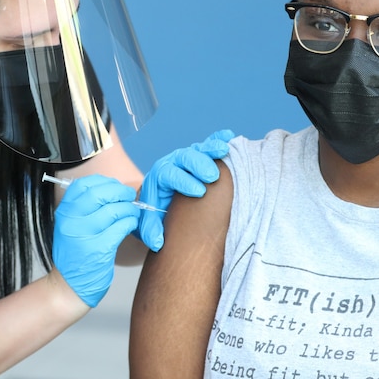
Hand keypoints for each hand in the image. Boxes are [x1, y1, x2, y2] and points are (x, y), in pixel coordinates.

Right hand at [52, 175, 139, 306]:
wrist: (68, 287)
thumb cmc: (76, 254)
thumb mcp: (72, 226)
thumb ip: (86, 207)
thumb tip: (115, 188)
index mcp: (64, 212)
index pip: (83, 184)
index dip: (104, 182)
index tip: (115, 187)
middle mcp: (70, 221)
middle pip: (100, 194)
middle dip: (121, 192)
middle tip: (130, 196)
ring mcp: (83, 235)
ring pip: (114, 210)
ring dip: (129, 209)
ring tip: (132, 213)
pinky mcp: (99, 250)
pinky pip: (121, 227)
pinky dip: (130, 223)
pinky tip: (131, 225)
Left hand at [136, 129, 234, 250]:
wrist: (159, 198)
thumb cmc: (156, 209)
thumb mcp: (149, 221)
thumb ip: (151, 231)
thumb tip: (157, 242)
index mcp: (160, 176)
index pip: (169, 174)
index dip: (183, 181)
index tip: (198, 192)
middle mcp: (173, 163)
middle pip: (184, 157)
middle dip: (198, 165)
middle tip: (211, 176)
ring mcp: (187, 157)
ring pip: (198, 149)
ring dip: (211, 148)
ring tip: (224, 151)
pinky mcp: (200, 154)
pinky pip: (208, 144)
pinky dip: (218, 138)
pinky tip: (229, 136)